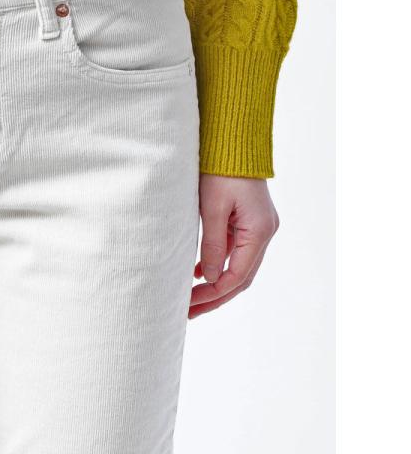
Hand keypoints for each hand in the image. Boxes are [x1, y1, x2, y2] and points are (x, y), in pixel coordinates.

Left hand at [189, 175, 279, 318]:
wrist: (234, 141)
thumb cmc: (222, 170)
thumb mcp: (212, 208)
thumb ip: (213, 244)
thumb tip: (210, 278)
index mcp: (259, 231)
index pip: (237, 275)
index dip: (213, 293)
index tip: (190, 304)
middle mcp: (264, 232)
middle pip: (241, 277)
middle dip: (215, 297)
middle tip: (189, 312)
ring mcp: (259, 228)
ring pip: (240, 268)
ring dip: (217, 285)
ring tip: (191, 301)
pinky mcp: (249, 223)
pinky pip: (236, 253)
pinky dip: (219, 267)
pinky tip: (198, 275)